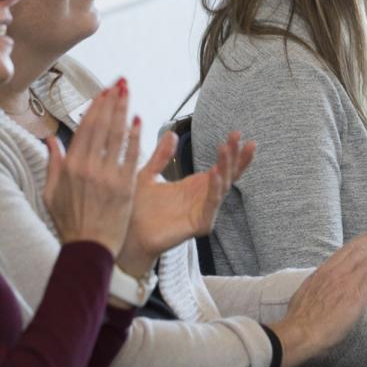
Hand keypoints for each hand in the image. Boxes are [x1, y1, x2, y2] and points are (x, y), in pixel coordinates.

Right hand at [42, 79, 139, 257]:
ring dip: (124, 110)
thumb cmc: (70, 223)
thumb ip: (52, 163)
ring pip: (117, 135)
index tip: (103, 91)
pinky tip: (139, 120)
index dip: (96, 106)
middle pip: (102, 125)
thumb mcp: (51, 193)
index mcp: (70, 166)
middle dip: (112, 100)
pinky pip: (132, 156)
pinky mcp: (125, 187)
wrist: (88, 248)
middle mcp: (88, 167)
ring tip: (128, 91)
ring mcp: (108, 176)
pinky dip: (136, 137)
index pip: (85, 127)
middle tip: (120, 82)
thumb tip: (49, 139)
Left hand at [118, 131, 255, 275]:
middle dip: (235, 155)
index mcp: (196, 185)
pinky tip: (214, 173)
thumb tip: (172, 133)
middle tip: (237, 135)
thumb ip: (161, 155)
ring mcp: (204, 211)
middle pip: (227, 174)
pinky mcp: (201, 224)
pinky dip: (214, 189)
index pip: (221, 166)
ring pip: (222, 187)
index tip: (236, 133)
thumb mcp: (149, 174)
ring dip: (225, 168)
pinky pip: (211, 204)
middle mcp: (204, 197)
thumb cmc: (138, 209)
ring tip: (225, 149)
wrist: (129, 233)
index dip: (231, 151)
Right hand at [268, 231, 366, 366]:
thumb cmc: (299, 321)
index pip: (345, 251)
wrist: (298, 332)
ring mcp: (345, 280)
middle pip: (359, 248)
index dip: (361, 240)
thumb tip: (315, 287)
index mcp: (324, 272)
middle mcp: (335, 271)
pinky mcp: (355, 292)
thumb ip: (315, 288)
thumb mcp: (305, 296)